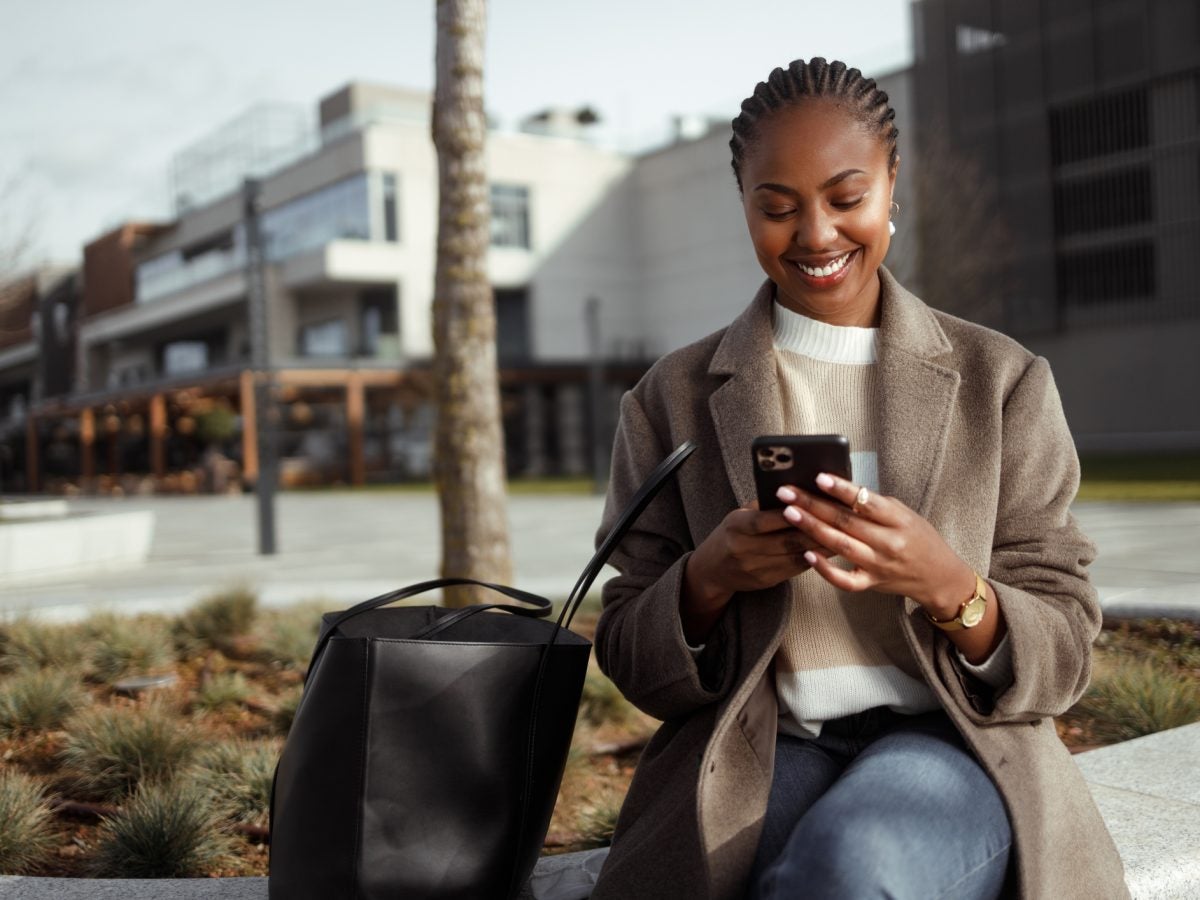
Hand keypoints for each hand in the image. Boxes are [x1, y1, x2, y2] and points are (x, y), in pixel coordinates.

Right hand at [680, 502, 826, 642]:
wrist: (712, 570)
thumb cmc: (731, 534)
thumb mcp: (739, 515)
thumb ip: (764, 507)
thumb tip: (797, 493)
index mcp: (736, 526)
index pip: (765, 520)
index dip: (790, 513)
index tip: (813, 503)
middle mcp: (744, 549)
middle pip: (786, 540)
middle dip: (815, 530)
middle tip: (839, 519)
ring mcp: (756, 568)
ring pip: (795, 556)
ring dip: (820, 546)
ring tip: (841, 534)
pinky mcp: (766, 581)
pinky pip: (795, 569)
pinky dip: (813, 558)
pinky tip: (828, 550)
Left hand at [777, 473, 974, 618]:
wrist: (939, 576)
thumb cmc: (918, 538)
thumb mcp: (904, 514)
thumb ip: (874, 505)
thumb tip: (837, 489)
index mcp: (898, 519)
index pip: (866, 501)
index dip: (841, 489)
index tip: (818, 477)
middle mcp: (888, 542)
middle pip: (845, 521)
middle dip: (813, 505)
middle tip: (787, 493)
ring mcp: (878, 565)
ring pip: (840, 546)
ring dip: (812, 529)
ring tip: (789, 513)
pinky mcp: (871, 583)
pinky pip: (845, 580)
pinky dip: (825, 570)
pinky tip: (807, 555)